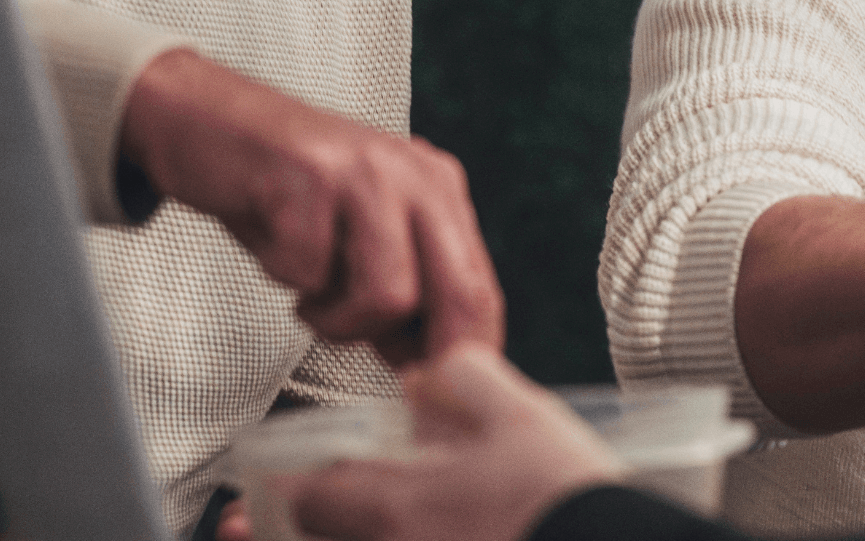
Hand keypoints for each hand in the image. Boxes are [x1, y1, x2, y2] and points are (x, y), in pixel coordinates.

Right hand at [119, 49, 503, 362]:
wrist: (204, 118)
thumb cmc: (283, 188)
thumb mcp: (359, 236)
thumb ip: (399, 292)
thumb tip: (427, 370)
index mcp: (438, 190)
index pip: (478, 288)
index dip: (466, 353)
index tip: (436, 390)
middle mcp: (414, 176)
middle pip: (458, 291)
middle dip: (426, 353)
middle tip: (387, 367)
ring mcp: (364, 173)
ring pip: (389, 294)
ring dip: (339, 319)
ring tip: (309, 298)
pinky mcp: (308, 175)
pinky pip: (309, 271)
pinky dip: (285, 277)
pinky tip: (275, 246)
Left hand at [286, 344, 623, 540]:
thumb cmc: (565, 500)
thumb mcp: (524, 416)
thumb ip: (468, 382)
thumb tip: (430, 372)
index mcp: (401, 506)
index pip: (311, 497)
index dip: (288, 486)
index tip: (274, 481)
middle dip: (290, 527)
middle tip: (267, 516)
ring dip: (326, 539)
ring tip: (317, 529)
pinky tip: (409, 534)